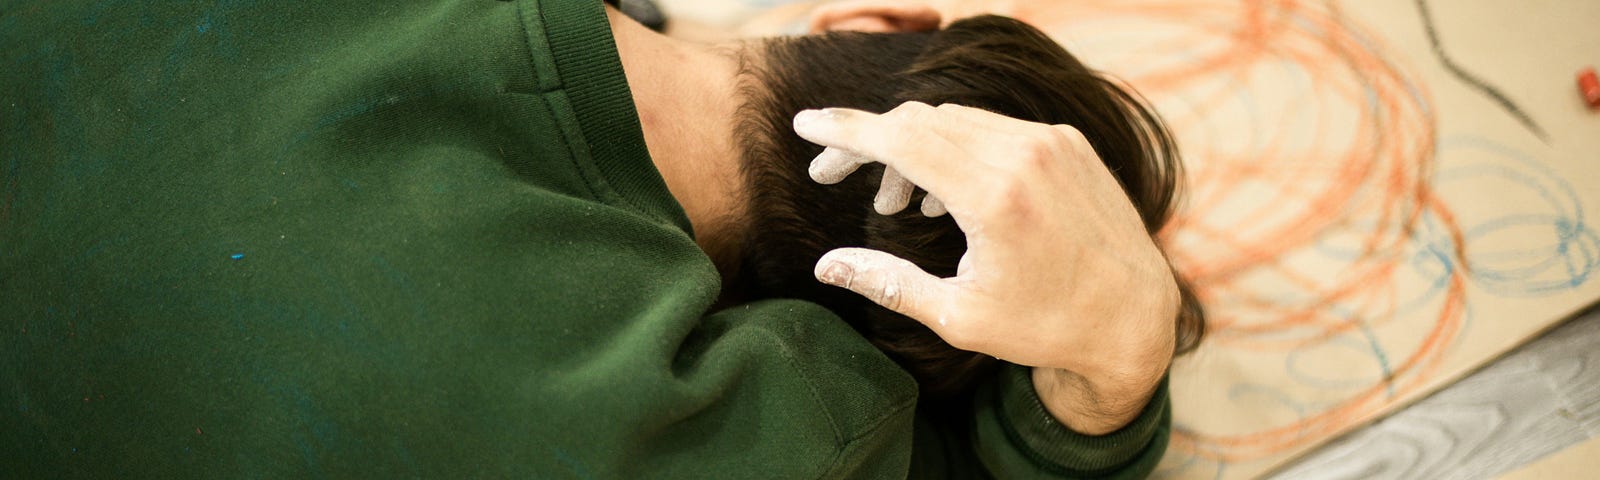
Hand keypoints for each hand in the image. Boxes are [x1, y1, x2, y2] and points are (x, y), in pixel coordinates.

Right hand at [793, 102, 1177, 433]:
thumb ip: (888, 283)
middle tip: (833, 176)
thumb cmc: (1044, 327)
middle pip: (920, 122)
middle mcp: (1026, 156)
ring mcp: (1052, 143)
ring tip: (894, 205)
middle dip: (869, 143)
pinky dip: (955, 147)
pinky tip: (944, 195)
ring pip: (954, 121)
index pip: (901, 138)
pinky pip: (992, 128)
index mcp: (996, 197)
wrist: (1134, 319)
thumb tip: (827, 266)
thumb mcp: (959, 316)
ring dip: (912, 149)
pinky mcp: (1068, 143)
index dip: (845, 130)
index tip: (804, 126)